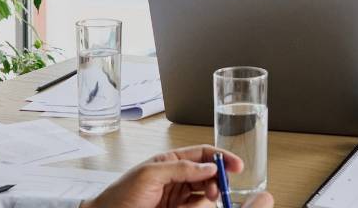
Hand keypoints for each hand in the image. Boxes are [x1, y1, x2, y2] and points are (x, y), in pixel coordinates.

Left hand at [83, 145, 272, 207]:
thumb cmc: (120, 196)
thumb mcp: (150, 175)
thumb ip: (180, 168)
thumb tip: (207, 166)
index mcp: (170, 162)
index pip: (202, 154)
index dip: (221, 158)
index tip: (237, 166)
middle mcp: (177, 178)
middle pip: (209, 175)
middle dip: (216, 181)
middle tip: (217, 190)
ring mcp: (177, 198)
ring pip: (205, 195)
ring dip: (207, 198)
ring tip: (196, 203)